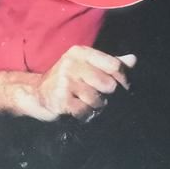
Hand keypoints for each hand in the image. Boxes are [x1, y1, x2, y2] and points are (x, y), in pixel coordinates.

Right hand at [21, 46, 136, 121]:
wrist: (36, 93)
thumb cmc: (66, 80)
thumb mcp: (86, 66)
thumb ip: (110, 63)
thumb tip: (133, 59)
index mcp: (80, 52)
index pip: (114, 65)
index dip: (124, 79)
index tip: (123, 88)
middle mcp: (71, 63)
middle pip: (108, 84)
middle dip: (107, 96)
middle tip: (98, 97)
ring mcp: (64, 81)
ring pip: (97, 100)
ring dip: (96, 107)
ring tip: (86, 104)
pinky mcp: (59, 99)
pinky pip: (85, 111)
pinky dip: (85, 115)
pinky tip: (79, 111)